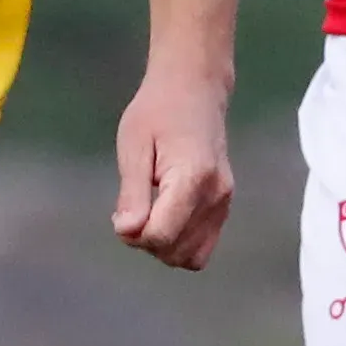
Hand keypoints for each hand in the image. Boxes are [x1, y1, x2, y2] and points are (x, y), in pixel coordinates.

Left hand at [111, 62, 236, 271]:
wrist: (195, 89)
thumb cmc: (158, 111)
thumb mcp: (134, 145)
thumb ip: (132, 192)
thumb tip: (127, 233)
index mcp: (192, 177)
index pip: (162, 235)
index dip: (134, 235)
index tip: (121, 213)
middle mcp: (215, 195)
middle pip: (176, 252)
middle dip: (146, 242)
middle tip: (132, 211)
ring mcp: (224, 203)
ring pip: (190, 256)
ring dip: (163, 246)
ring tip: (148, 213)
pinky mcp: (224, 206)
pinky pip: (202, 247)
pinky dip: (179, 243)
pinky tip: (164, 217)